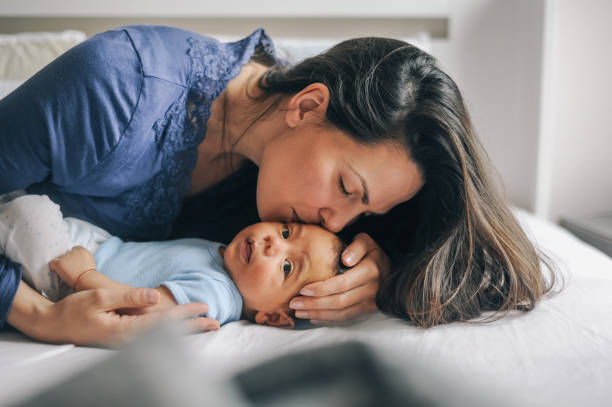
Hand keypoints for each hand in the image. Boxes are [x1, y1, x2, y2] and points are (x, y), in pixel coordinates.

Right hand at [9, 281, 219, 346]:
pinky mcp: (123, 340)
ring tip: (206, 327)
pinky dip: (170, 333)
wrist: (53, 324)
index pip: (163, 322)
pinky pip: (152, 337)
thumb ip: (128, 297)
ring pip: (162, 338)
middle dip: (192, 328)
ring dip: (185, 332)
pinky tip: (181, 330)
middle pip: (168, 335)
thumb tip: (153, 296)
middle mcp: (128, 340)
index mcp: (124, 331)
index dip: (184, 314)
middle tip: (216, 324)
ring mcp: (126, 343)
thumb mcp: (100, 298)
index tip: (203, 307)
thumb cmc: (74, 309)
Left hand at [49, 246, 95, 288]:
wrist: (87, 279)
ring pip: (59, 259)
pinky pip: (52, 263)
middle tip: (71, 268)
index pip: (74, 249)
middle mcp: (72, 250)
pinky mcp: (59, 263)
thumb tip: (75, 259)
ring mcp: (65, 256)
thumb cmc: (90, 273)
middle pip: (66, 254)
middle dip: (67, 260)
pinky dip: (54, 267)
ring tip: (67, 272)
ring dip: (62, 264)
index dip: (73, 256)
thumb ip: (82, 258)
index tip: (74, 263)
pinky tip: (59, 272)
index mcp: (81, 249)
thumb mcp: (90, 261)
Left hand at [288, 233, 388, 323]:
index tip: (303, 290)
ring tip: (299, 312)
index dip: (321, 289)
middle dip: (314, 305)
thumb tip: (346, 259)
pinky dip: (329, 321)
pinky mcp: (367, 312)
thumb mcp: (365, 241)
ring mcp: (370, 303)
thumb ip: (356, 247)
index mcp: (370, 271)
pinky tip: (313, 318)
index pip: (342, 284)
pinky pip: (346, 319)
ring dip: (318, 315)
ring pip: (342, 314)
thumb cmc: (370, 252)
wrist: (388, 268)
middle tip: (294, 304)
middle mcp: (372, 290)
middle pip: (339, 302)